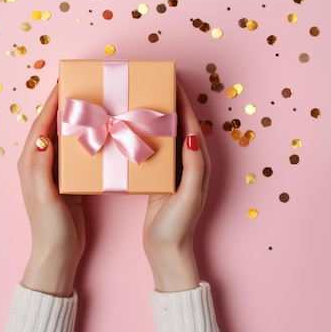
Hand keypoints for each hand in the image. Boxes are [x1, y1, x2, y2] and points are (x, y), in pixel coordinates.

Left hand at [17, 84, 84, 296]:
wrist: (58, 253)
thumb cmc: (49, 226)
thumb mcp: (44, 195)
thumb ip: (41, 166)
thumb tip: (44, 136)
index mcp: (30, 162)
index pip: (40, 125)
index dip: (51, 103)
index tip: (63, 83)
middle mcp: (38, 163)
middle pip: (50, 126)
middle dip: (63, 106)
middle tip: (80, 88)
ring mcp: (52, 172)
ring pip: (62, 137)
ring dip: (73, 120)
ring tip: (90, 104)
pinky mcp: (65, 181)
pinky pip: (73, 152)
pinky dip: (81, 138)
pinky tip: (95, 134)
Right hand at [143, 83, 210, 291]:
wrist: (166, 250)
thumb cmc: (179, 225)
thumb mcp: (188, 194)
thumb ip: (193, 166)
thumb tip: (191, 134)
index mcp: (198, 162)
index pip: (191, 123)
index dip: (182, 100)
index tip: (170, 80)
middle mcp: (188, 162)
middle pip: (179, 124)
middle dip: (168, 102)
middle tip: (152, 85)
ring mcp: (174, 169)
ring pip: (166, 134)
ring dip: (156, 116)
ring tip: (140, 100)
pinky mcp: (160, 178)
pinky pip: (155, 149)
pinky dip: (147, 135)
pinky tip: (133, 129)